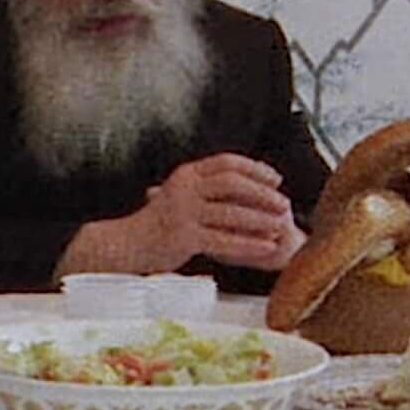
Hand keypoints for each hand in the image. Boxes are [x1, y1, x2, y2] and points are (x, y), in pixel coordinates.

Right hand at [131, 154, 299, 271]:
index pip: (227, 162)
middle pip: (232, 183)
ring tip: (280, 226)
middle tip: (283, 203)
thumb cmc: (155, 222)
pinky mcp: (184, 237)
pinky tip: (265, 247)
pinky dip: (249, 244)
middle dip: (262, 193)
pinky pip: (224, 240)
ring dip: (260, 220)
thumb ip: (204, 187)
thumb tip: (239, 183)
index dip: (254, 169)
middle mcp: (185, 189)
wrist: (126, 244)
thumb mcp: (177, 194)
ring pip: (231, 213)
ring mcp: (184, 213)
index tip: (275, 178)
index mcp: (186, 174)